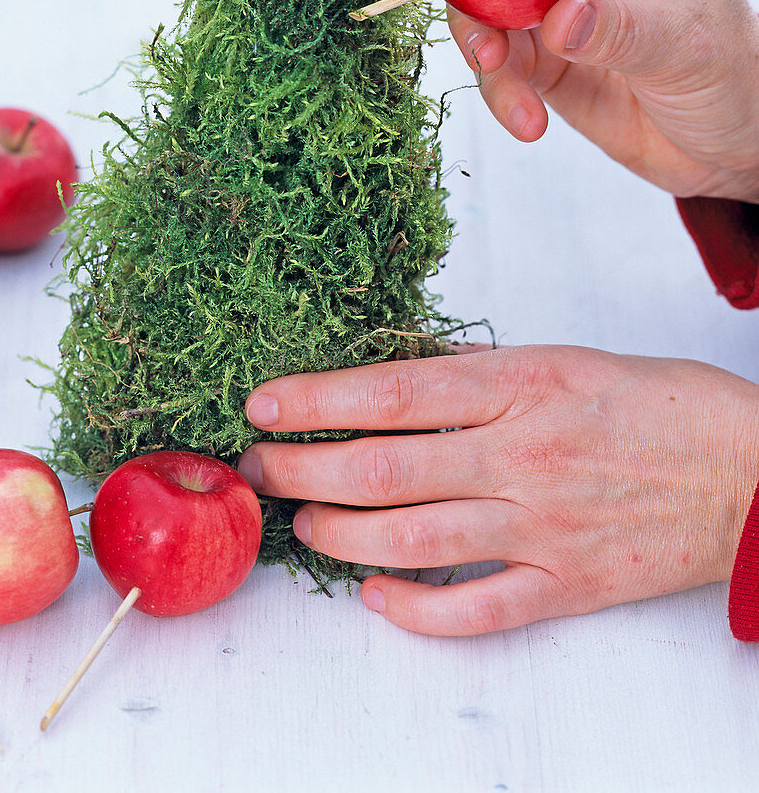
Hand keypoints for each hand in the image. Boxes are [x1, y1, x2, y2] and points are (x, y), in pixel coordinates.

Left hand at [238, 346, 758, 635]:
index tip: (264, 406)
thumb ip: (478, 375)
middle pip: (385, 469)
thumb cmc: (656, 404)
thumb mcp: (563, 359)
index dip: (317, 400)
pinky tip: (375, 595)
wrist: (746, 470)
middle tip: (260, 469)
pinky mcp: (568, 586)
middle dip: (304, 469)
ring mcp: (544, 527)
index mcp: (523, 387)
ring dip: (341, 533)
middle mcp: (524, 456)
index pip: (393, 392)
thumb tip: (393, 381)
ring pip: (414, 540)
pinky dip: (417, 610)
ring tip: (302, 522)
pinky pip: (478, 610)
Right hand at [395, 0, 758, 202]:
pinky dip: (498, 89)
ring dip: (473, 26)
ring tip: (495, 66)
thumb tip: (559, 18)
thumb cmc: (729, 74)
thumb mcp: (688, 47)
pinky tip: (529, 121)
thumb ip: (625, 30)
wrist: (719, 142)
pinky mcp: (535, 54)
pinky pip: (495, 60)